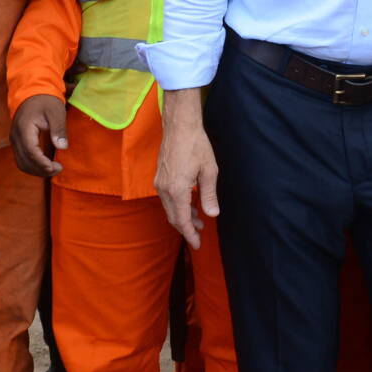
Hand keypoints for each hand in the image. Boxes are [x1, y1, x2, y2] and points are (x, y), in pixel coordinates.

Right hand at [10, 94, 68, 176]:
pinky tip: (45, 165)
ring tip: (53, 169)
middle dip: (41, 170)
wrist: (32, 93)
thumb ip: (58, 129)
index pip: (31, 151)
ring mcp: (14, 140)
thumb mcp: (56, 112)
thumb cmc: (46, 101)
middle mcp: (16, 137)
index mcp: (24, 128)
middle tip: (58, 169)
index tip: (56, 166)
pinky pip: (21, 160)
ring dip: (36, 170)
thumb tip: (63, 147)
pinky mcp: (17, 143)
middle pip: (25, 161)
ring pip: (21, 163)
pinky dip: (32, 166)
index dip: (42, 163)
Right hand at [155, 93, 219, 247]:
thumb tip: (212, 215)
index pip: (181, 220)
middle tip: (199, 235)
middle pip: (173, 217)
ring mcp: (159, 183)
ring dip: (182, 216)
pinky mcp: (159, 177)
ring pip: (169, 208)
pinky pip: (167, 198)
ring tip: (198, 220)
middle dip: (186, 228)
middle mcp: (164, 189)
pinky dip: (177, 206)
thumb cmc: (196, 146)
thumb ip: (209, 195)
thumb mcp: (209, 171)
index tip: (197, 244)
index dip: (190, 235)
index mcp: (177, 190)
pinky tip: (189, 204)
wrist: (179, 126)